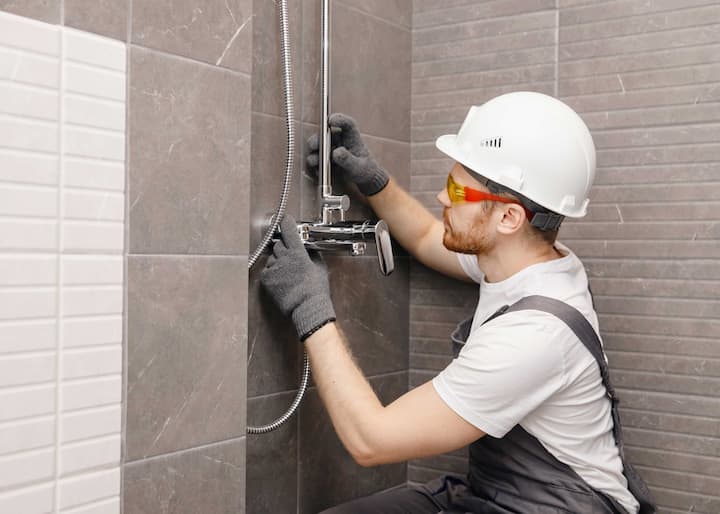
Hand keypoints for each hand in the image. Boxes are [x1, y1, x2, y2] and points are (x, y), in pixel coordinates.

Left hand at [260, 215, 335, 340]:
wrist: (306, 308)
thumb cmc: (315, 290)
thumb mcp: (320, 268)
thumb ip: (312, 255)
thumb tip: (308, 248)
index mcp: (298, 254)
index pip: (289, 231)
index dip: (286, 223)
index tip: (285, 219)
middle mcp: (284, 259)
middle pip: (278, 244)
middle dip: (283, 248)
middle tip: (290, 257)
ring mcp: (274, 269)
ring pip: (272, 258)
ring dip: (278, 261)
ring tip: (287, 273)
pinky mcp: (266, 279)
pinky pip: (267, 270)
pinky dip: (272, 272)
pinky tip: (281, 280)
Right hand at [306, 113, 389, 195]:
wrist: (364, 182)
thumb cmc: (365, 170)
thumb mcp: (359, 167)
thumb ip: (348, 160)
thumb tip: (336, 152)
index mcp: (353, 138)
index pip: (347, 125)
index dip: (339, 120)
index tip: (330, 121)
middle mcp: (341, 141)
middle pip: (326, 135)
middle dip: (318, 139)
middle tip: (313, 145)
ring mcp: (332, 150)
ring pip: (319, 147)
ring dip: (314, 154)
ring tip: (314, 162)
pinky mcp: (326, 160)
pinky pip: (318, 161)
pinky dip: (316, 166)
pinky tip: (319, 172)